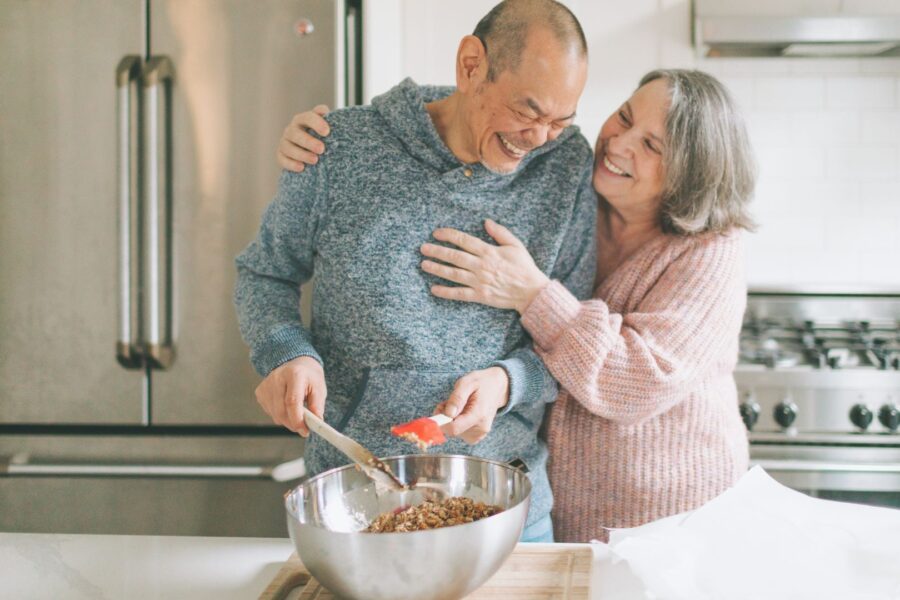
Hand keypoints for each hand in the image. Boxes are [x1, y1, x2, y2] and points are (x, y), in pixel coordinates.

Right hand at [254, 356, 325, 436]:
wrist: (296, 364)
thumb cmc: (309, 377)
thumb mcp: (319, 388)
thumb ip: (317, 405)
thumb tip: (316, 422)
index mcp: (294, 374)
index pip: (292, 401)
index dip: (297, 419)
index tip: (305, 431)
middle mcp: (277, 378)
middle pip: (281, 411)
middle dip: (293, 424)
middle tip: (303, 427)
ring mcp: (266, 385)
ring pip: (275, 414)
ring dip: (287, 420)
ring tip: (297, 411)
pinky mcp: (260, 391)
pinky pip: (270, 412)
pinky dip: (279, 414)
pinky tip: (286, 405)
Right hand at [277, 105, 330, 171]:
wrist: (313, 152)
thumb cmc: (323, 138)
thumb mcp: (327, 129)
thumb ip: (330, 121)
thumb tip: (327, 113)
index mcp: (303, 120)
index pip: (308, 117)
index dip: (316, 123)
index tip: (327, 132)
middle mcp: (292, 129)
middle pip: (296, 133)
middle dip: (308, 141)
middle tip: (322, 149)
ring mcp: (285, 142)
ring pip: (288, 147)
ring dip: (301, 154)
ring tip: (315, 160)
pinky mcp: (281, 155)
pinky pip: (282, 159)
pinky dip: (291, 164)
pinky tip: (301, 167)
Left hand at [421, 219, 549, 313]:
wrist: (531, 291)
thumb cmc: (524, 267)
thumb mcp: (515, 245)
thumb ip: (500, 233)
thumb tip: (486, 222)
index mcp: (489, 252)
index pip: (464, 240)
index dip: (449, 235)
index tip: (436, 233)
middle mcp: (481, 266)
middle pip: (454, 257)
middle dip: (437, 251)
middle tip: (423, 248)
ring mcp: (479, 282)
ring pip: (453, 274)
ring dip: (437, 268)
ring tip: (424, 264)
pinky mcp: (480, 296)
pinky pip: (459, 294)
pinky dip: (446, 292)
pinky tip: (434, 289)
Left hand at [434, 367, 508, 444]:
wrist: (498, 387)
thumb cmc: (482, 383)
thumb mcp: (467, 382)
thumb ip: (457, 398)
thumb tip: (448, 414)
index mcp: (479, 414)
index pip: (454, 428)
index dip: (440, 422)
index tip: (438, 410)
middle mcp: (481, 428)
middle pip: (452, 430)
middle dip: (445, 417)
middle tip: (448, 402)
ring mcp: (480, 434)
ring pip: (454, 432)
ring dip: (450, 420)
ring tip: (458, 405)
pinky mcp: (478, 436)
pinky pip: (460, 433)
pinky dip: (456, 424)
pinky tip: (461, 413)